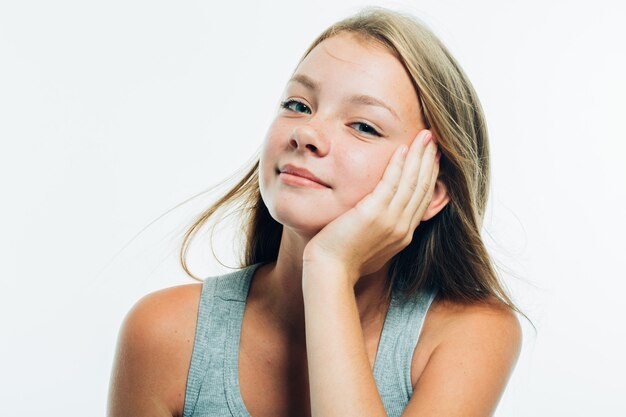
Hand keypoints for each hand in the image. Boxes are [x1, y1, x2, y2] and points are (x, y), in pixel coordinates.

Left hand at [303, 129, 440, 285]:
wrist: (330, 271)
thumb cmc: (343, 261)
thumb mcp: (370, 245)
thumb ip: (380, 229)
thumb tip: (380, 219)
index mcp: (403, 234)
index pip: (422, 199)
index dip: (430, 176)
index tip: (433, 157)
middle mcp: (402, 227)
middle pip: (423, 187)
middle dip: (430, 161)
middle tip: (434, 139)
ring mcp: (391, 221)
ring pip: (412, 182)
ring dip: (420, 156)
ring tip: (425, 135)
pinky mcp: (374, 214)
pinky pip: (391, 183)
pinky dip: (399, 165)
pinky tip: (402, 147)